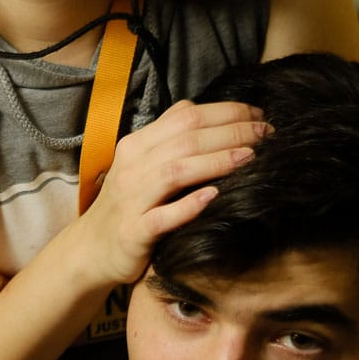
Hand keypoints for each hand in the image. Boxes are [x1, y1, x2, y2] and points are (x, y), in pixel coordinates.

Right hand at [76, 100, 269, 287]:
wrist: (92, 248)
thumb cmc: (128, 204)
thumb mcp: (142, 163)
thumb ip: (169, 138)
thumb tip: (206, 111)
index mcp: (137, 145)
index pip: (185, 116)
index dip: (226, 112)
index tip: (258, 114)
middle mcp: (133, 166)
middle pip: (185, 139)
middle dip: (231, 132)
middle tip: (266, 133)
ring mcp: (131, 199)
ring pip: (175, 171)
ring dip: (216, 161)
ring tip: (251, 157)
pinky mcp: (134, 232)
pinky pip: (162, 216)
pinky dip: (188, 205)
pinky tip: (214, 196)